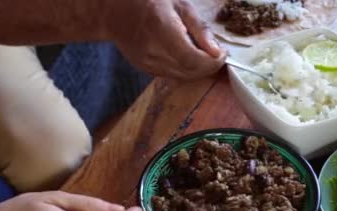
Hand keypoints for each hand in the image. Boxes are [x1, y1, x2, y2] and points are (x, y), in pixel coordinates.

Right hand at [104, 0, 225, 78]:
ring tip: (204, 55)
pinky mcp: (145, 68)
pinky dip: (186, 71)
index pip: (193, 59)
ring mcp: (146, 62)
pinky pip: (172, 75)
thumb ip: (199, 28)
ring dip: (199, 70)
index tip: (223, 53)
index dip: (213, 62)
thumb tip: (217, 52)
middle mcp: (153, 50)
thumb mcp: (178, 3)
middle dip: (209, 67)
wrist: (113, 10)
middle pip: (190, 72)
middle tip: (218, 54)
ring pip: (183, 77)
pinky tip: (189, 57)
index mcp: (162, 28)